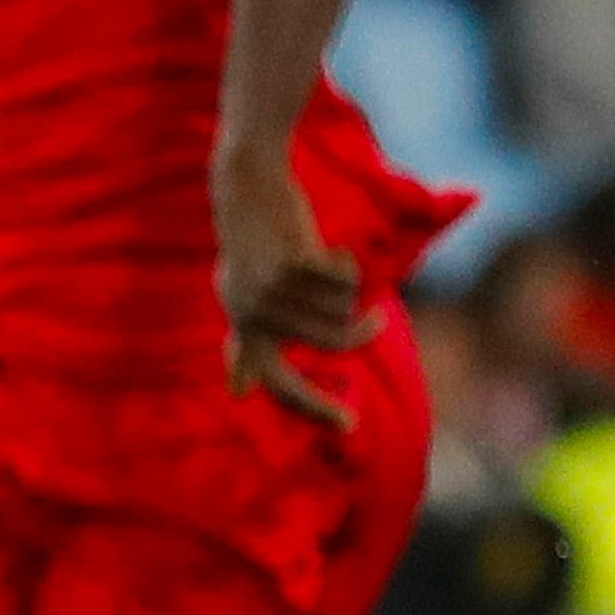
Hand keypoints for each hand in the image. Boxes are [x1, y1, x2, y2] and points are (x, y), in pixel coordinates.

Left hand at [217, 156, 362, 430]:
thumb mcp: (240, 298)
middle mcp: (254, 314)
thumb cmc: (251, 247)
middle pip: (330, 342)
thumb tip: (236, 390)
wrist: (246, 189)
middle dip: (362, 334)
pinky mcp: (291, 264)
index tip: (348, 424)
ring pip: (343, 308)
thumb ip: (245, 341)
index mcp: (244, 325)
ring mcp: (271, 290)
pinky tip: (326, 247)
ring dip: (349, 288)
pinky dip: (345, 263)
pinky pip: (344, 280)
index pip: (276, 382)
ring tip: (331, 265)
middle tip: (378, 319)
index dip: (312, 406)